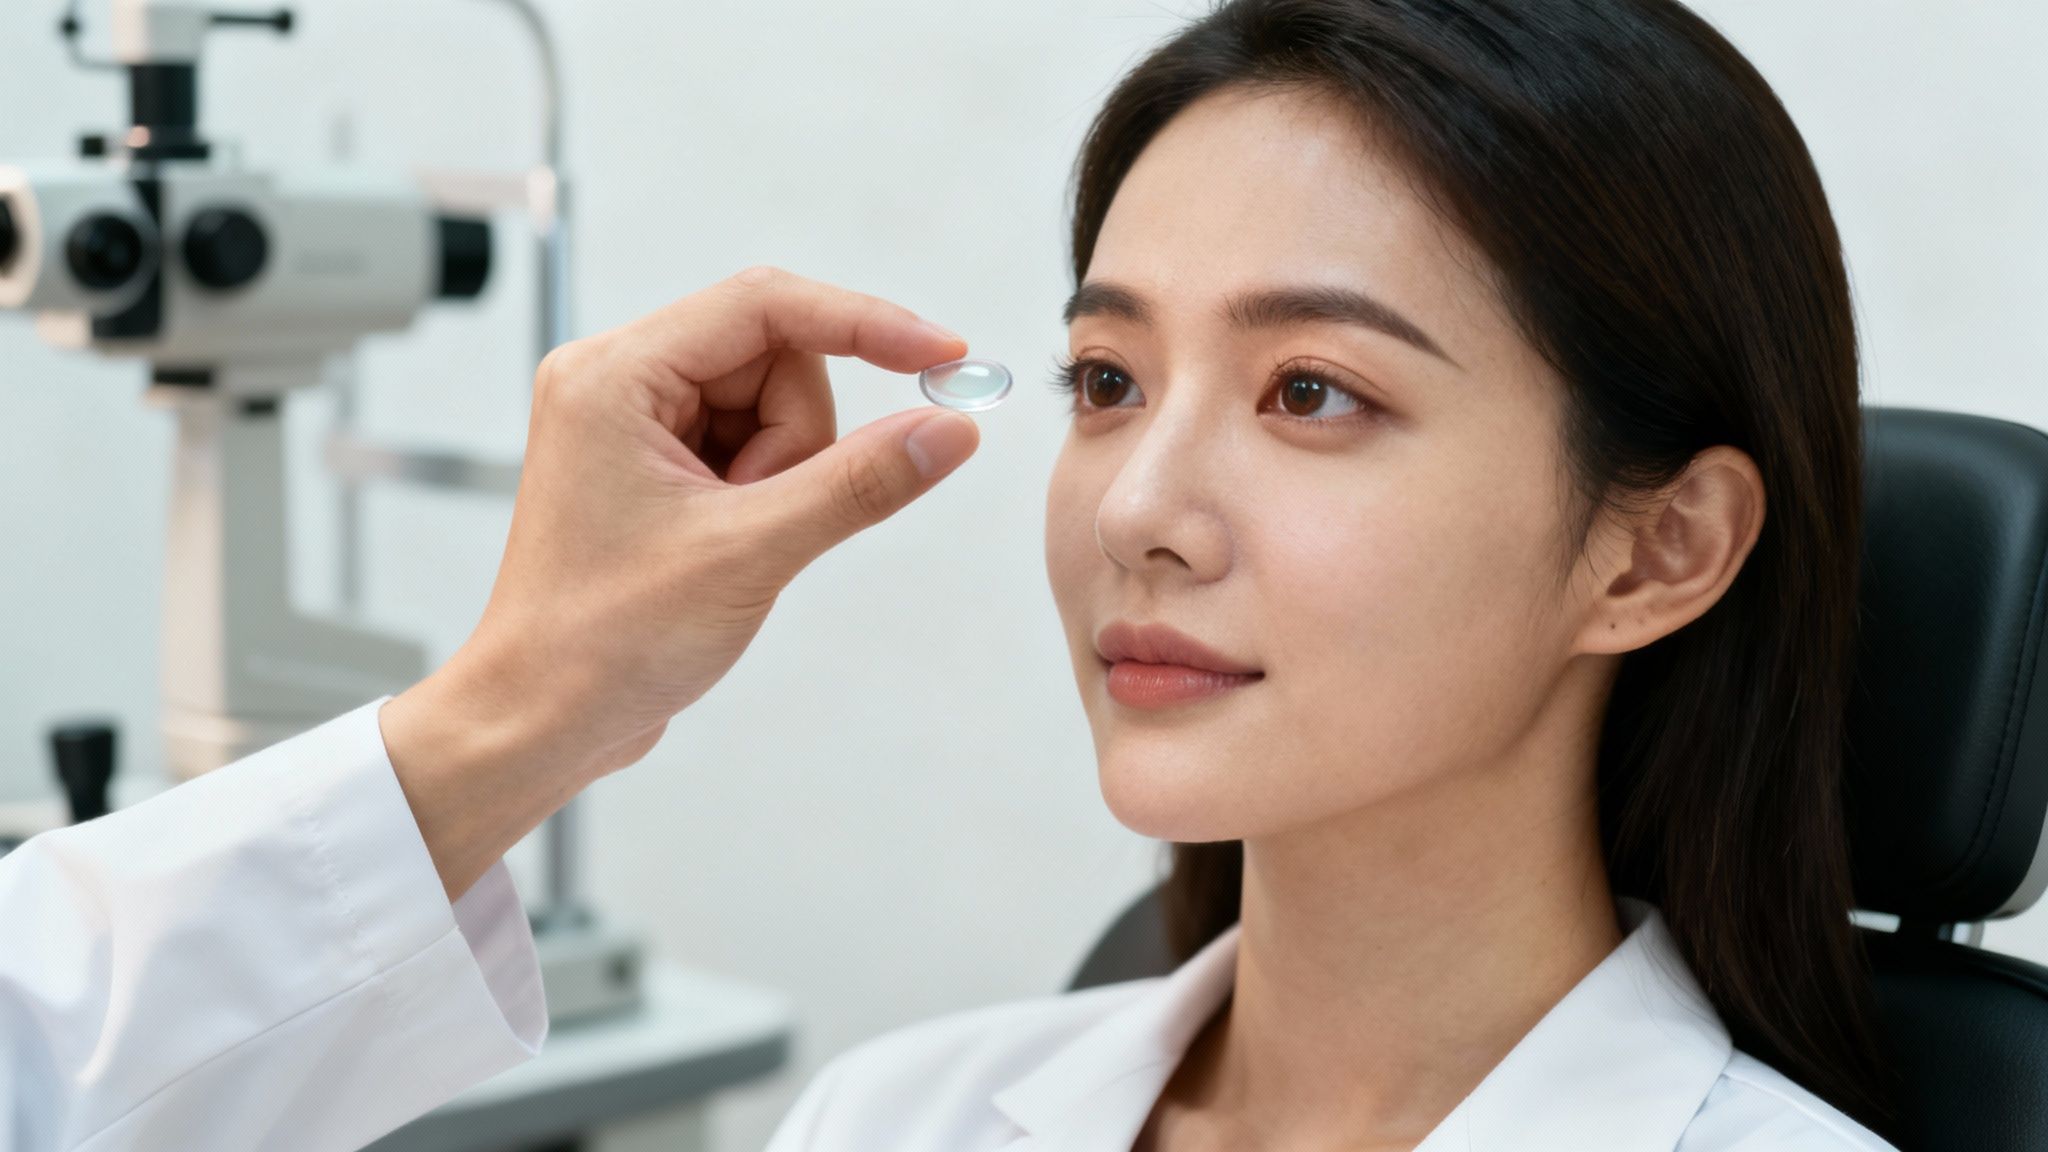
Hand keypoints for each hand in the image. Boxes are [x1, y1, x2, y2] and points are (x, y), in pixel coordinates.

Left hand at [380, 266, 980, 896]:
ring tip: (734, 544)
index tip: (941, 354)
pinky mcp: (657, 465)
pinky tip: (729, 547)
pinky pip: (752, 446)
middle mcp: (617, 380)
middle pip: (775, 359)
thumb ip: (860, 482)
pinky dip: (767, 495)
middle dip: (798, 441)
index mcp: (614, 374)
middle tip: (762, 517)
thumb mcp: (750, 554)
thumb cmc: (601, 642)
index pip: (766, 305)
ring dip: (784, 475)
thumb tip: (948, 430)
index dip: (866, 324)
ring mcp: (635, 424)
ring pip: (772, 406)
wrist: (540, 720)